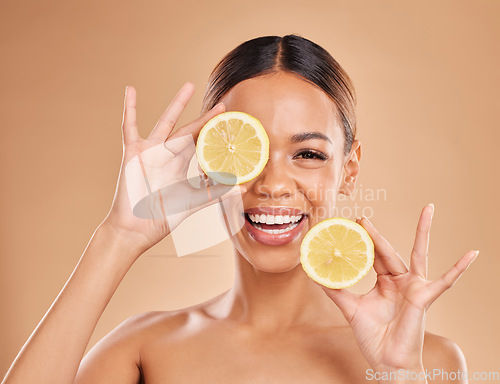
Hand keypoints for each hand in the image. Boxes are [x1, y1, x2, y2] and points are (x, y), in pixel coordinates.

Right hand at [102, 83, 244, 253]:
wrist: (135, 228)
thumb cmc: (161, 218)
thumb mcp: (192, 203)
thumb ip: (215, 194)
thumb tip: (242, 188)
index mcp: (181, 166)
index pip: (202, 145)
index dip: (216, 135)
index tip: (232, 126)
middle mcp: (168, 155)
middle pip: (190, 130)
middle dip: (205, 118)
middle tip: (222, 104)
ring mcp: (150, 152)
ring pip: (166, 122)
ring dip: (177, 104)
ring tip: (189, 86)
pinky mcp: (133, 152)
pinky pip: (129, 126)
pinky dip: (130, 108)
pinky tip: (131, 90)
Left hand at [318, 204, 477, 371]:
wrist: (386, 361)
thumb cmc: (373, 336)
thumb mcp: (350, 308)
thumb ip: (335, 290)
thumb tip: (315, 274)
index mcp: (385, 282)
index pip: (374, 255)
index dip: (364, 241)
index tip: (352, 224)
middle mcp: (400, 281)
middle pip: (389, 251)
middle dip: (376, 235)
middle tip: (362, 218)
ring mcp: (414, 288)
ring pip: (417, 254)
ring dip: (423, 231)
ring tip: (428, 208)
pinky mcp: (425, 298)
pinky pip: (445, 282)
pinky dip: (459, 268)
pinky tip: (472, 254)